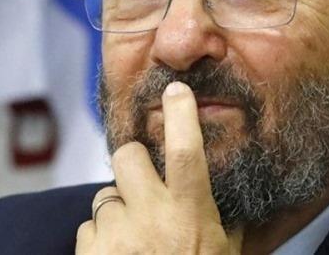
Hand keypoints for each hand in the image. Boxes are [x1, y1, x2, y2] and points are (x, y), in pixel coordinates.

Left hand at [76, 81, 242, 253]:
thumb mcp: (223, 254)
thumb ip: (225, 223)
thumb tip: (239, 200)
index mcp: (188, 215)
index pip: (185, 152)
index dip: (180, 116)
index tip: (176, 90)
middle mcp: (151, 218)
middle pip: (128, 156)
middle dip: (132, 162)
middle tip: (141, 185)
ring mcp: (117, 233)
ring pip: (106, 197)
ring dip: (117, 213)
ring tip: (134, 240)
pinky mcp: (90, 250)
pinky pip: (89, 228)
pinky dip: (101, 241)